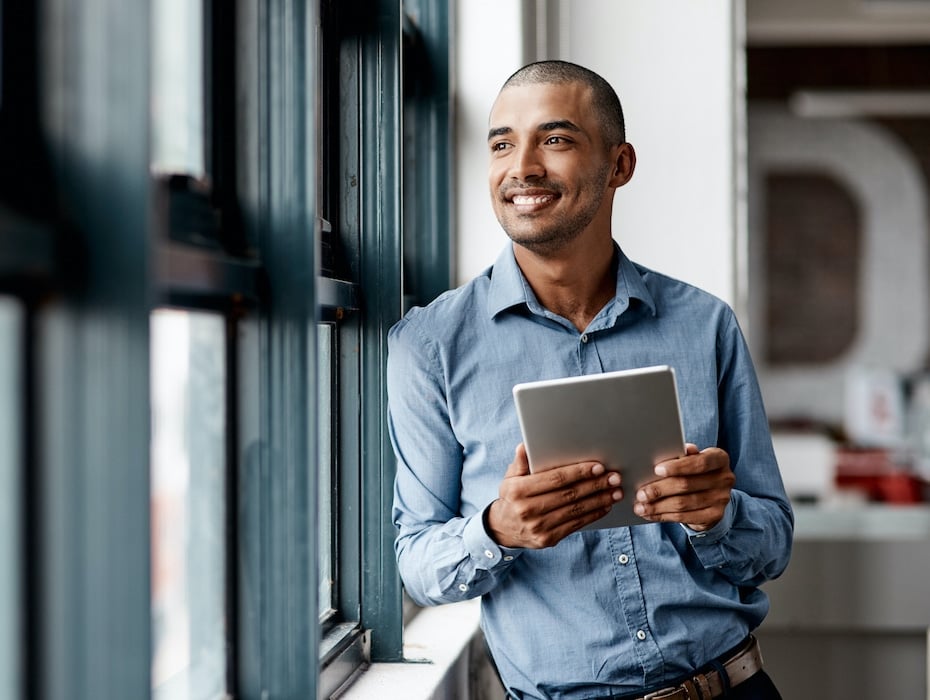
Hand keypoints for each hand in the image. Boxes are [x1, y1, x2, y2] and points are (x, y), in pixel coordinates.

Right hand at [486, 443, 623, 548]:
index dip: (578, 472)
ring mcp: (538, 526)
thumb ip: (520, 462)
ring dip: (599, 500)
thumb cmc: (512, 497)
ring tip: (615, 491)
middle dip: (595, 485)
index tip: (598, 467)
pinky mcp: (548, 539)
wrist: (504, 528)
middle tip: (613, 477)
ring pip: (575, 510)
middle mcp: (527, 509)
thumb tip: (525, 446)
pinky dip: (593, 515)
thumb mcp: (510, 477)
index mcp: (518, 490)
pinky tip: (605, 506)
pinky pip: (575, 525)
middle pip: (569, 494)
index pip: (555, 479)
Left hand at [632, 443, 733, 530]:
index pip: (700, 462)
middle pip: (687, 484)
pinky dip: (664, 516)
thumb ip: (681, 456)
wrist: (712, 494)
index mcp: (719, 458)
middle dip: (660, 489)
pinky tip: (651, 514)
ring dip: (658, 506)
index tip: (656, 469)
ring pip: (683, 503)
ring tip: (641, 506)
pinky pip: (685, 517)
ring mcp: (722, 499)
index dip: (678, 466)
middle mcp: (725, 478)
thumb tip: (666, 452)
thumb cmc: (695, 471)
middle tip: (641, 493)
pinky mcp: (715, 516)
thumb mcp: (691, 459)